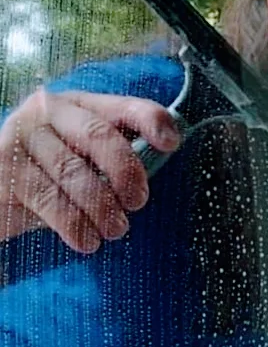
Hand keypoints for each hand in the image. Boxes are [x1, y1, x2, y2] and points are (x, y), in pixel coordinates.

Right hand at [0, 89, 180, 252]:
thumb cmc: (52, 176)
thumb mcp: (86, 161)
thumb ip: (117, 158)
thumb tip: (161, 159)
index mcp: (79, 106)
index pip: (122, 106)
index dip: (149, 120)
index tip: (171, 143)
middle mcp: (47, 113)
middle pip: (98, 135)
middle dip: (126, 171)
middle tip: (137, 202)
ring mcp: (21, 138)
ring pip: (73, 171)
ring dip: (102, 206)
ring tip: (116, 229)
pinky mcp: (3, 170)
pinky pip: (49, 199)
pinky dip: (75, 225)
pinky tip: (87, 241)